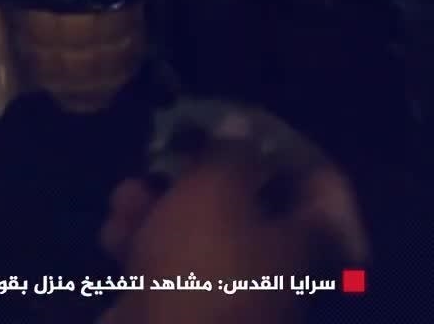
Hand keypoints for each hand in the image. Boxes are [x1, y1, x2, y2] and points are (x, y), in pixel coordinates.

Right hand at [97, 111, 367, 323]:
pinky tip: (113, 233)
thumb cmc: (202, 264)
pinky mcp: (181, 313)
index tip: (252, 128)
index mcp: (301, 240)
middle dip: (199, 177)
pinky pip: (166, 268)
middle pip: (245, 208)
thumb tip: (240, 128)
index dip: (290, 153)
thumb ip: (230, 152)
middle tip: (170, 154)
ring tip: (126, 194)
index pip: (320, 190)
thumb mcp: (217, 189)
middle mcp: (273, 271)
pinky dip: (141, 246)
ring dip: (158, 207)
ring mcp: (226, 297)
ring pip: (196, 235)